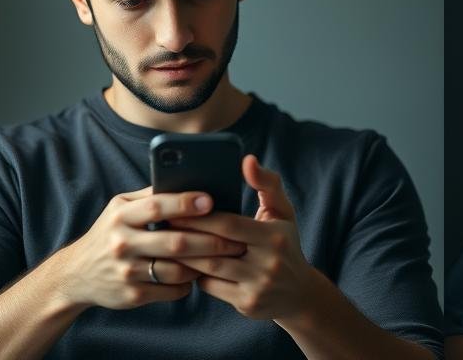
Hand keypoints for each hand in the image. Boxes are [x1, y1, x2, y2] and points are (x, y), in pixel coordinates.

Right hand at [55, 186, 248, 309]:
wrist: (76, 274)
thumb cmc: (110, 232)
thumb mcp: (121, 207)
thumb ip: (151, 195)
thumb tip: (188, 177)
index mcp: (121, 216)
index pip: (157, 207)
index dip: (185, 203)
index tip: (210, 200)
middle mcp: (122, 243)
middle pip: (176, 242)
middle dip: (211, 241)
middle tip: (237, 239)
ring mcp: (126, 272)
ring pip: (177, 270)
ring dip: (204, 264)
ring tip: (226, 258)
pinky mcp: (132, 296)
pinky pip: (171, 290)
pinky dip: (190, 283)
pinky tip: (200, 275)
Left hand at [167, 154, 317, 321]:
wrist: (299, 293)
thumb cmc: (285, 244)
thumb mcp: (283, 212)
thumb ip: (267, 183)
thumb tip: (247, 160)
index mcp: (275, 236)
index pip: (229, 224)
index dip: (200, 217)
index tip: (176, 209)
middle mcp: (268, 262)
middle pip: (215, 247)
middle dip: (187, 235)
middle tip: (163, 226)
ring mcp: (257, 285)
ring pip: (209, 269)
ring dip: (186, 256)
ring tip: (167, 242)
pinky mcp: (247, 303)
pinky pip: (211, 287)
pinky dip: (195, 275)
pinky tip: (184, 263)